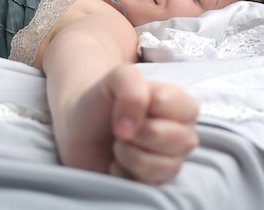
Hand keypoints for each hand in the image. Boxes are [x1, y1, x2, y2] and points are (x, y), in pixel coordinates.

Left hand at [107, 66, 198, 183]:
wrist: (80, 128)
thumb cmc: (102, 101)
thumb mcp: (115, 78)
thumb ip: (130, 86)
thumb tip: (130, 130)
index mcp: (182, 105)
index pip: (172, 103)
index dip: (141, 103)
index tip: (127, 101)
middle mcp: (183, 135)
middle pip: (169, 137)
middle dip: (135, 131)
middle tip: (121, 127)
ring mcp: (172, 162)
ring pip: (158, 165)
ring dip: (127, 153)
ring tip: (119, 144)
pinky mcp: (156, 185)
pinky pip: (145, 185)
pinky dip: (122, 172)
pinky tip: (117, 162)